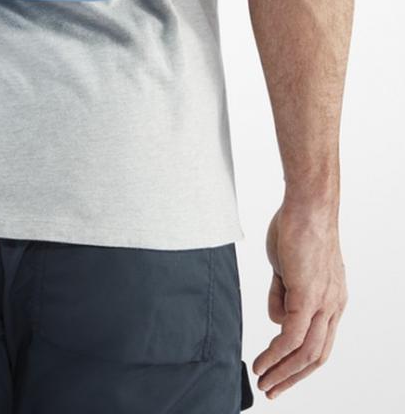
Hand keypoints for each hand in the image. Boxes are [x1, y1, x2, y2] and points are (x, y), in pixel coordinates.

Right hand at [252, 199, 347, 398]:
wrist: (307, 205)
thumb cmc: (296, 226)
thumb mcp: (287, 267)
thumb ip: (282, 294)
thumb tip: (275, 320)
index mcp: (332, 299)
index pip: (320, 343)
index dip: (300, 363)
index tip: (280, 375)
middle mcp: (333, 306)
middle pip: (317, 356)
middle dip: (293, 378)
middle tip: (272, 391)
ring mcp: (323, 303)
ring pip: (306, 353)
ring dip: (283, 372)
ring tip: (263, 382)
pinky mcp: (308, 296)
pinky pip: (291, 336)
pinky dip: (275, 354)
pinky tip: (262, 363)